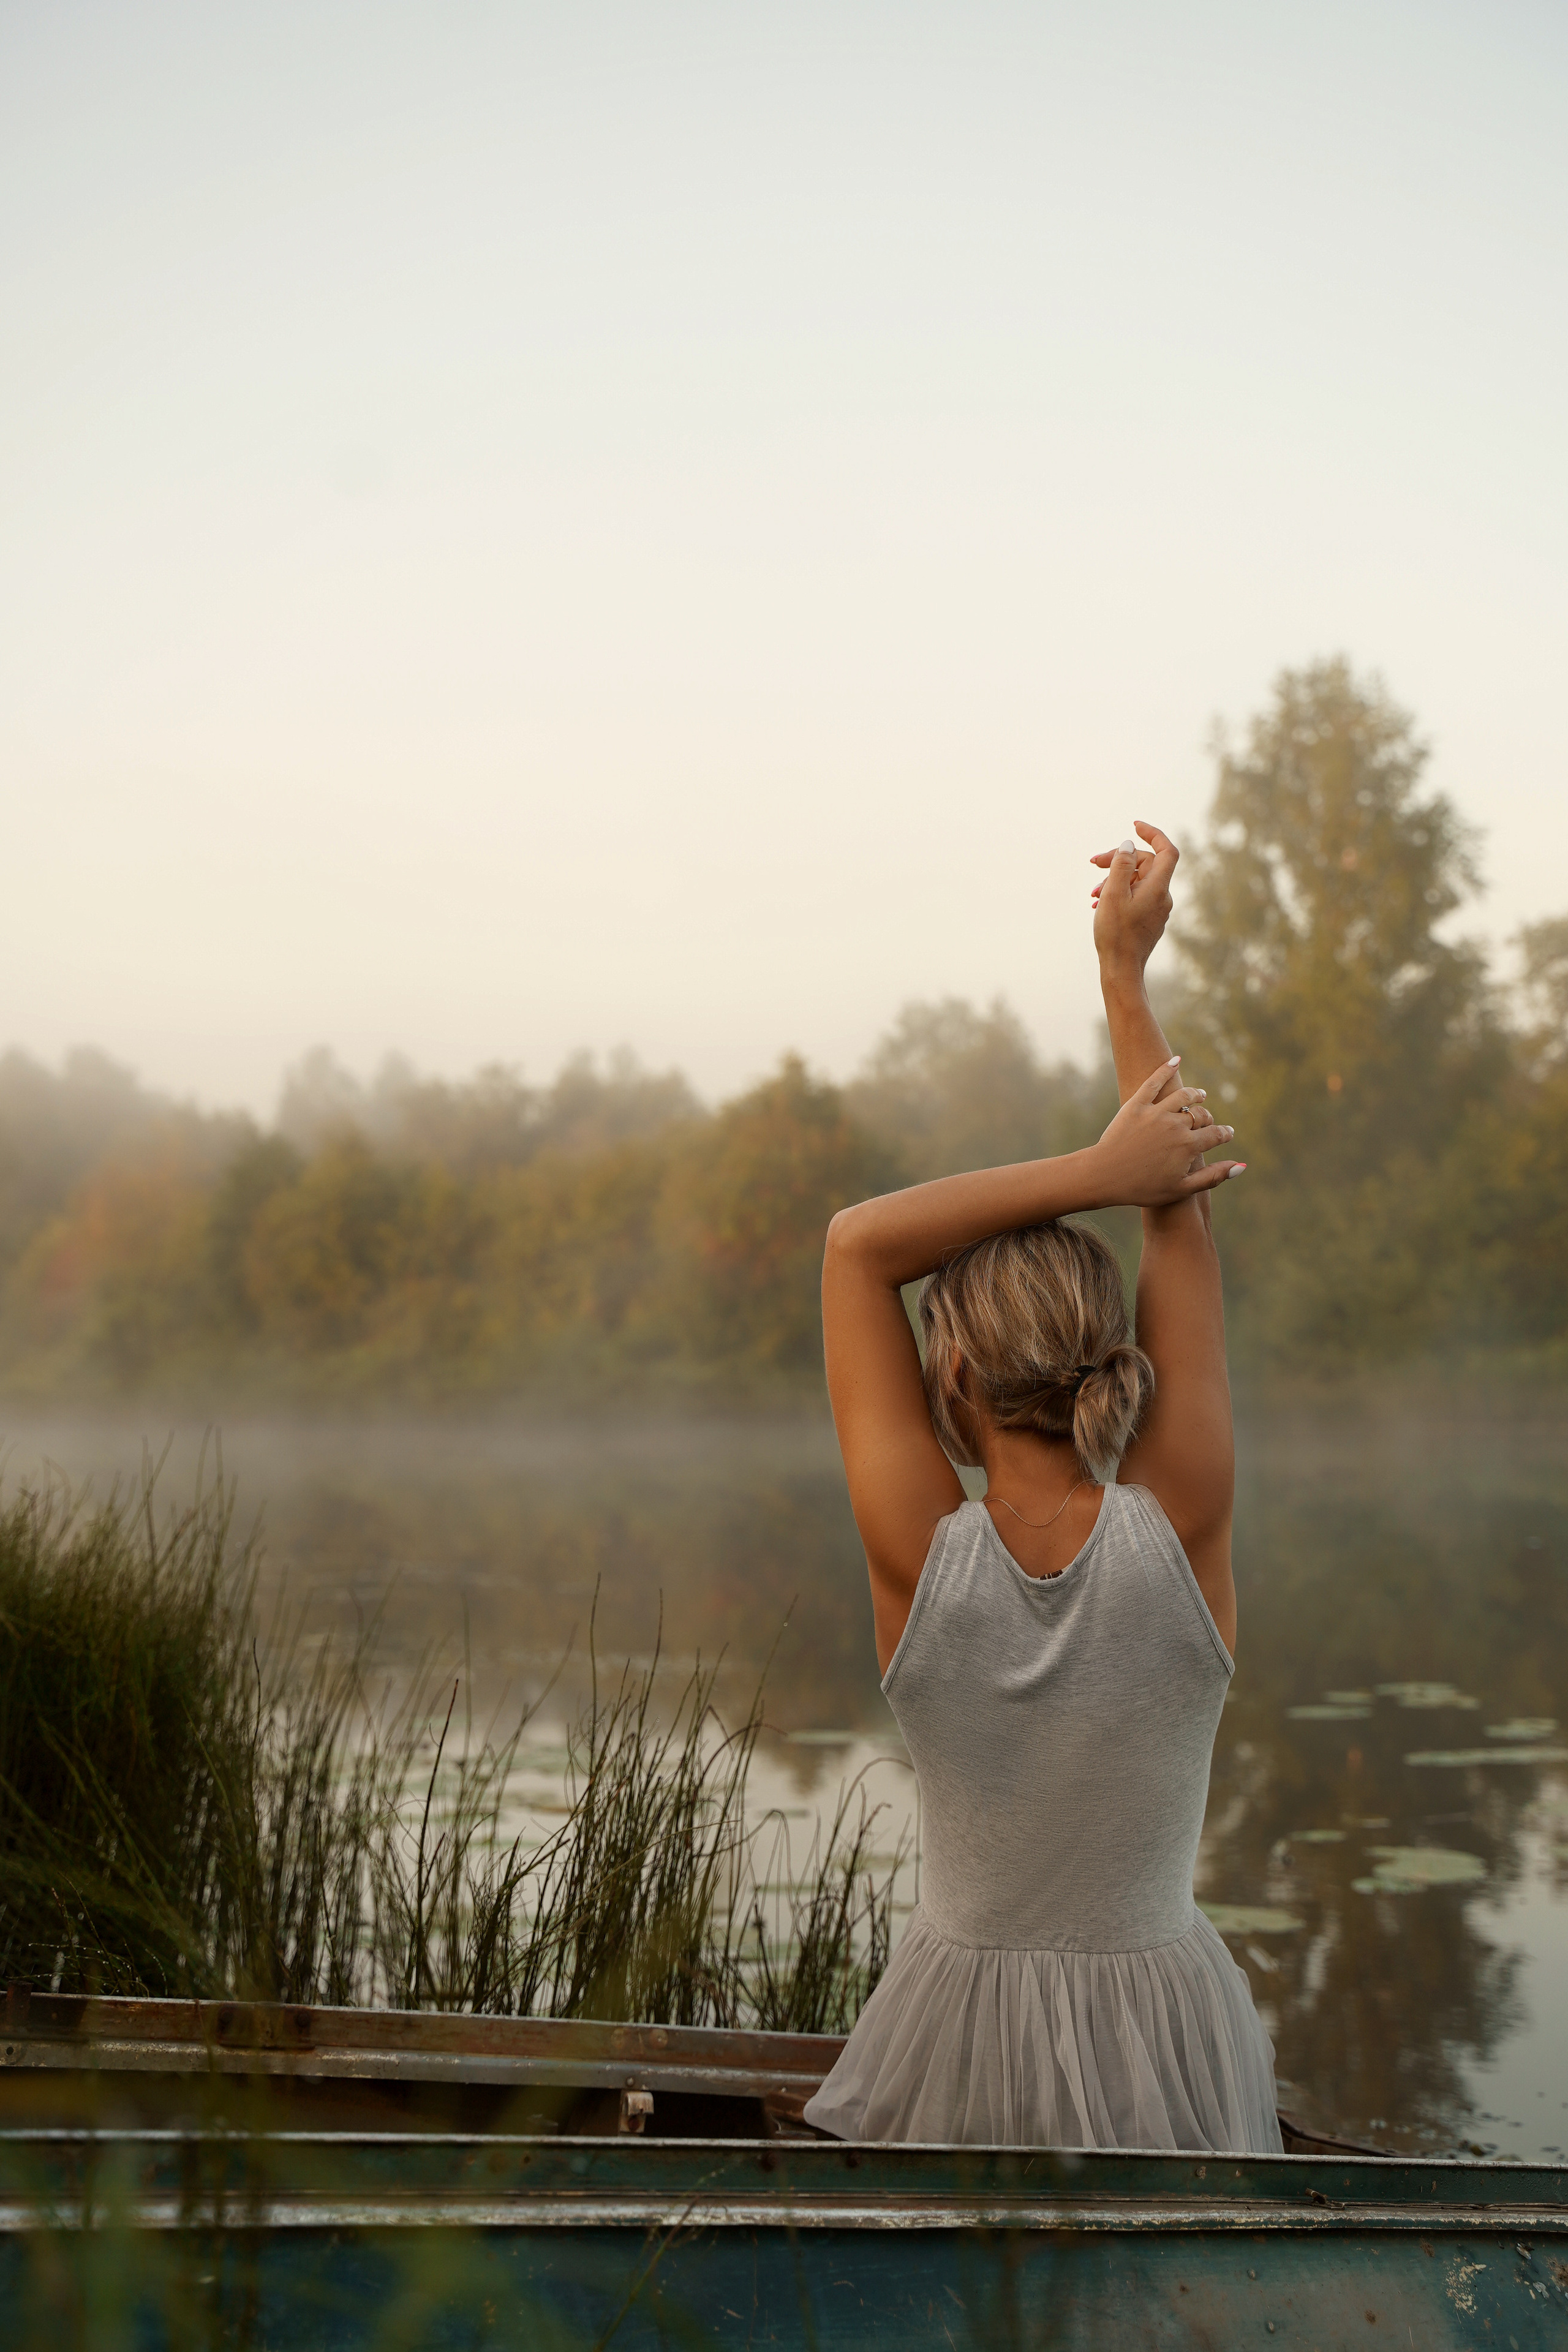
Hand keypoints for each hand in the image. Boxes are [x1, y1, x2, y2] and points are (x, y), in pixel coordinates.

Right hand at [1090, 820, 1177, 974]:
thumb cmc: (1115, 934)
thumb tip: (1128, 845)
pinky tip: (1100, 904)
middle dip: (1119, 860)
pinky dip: (1118, 894)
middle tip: (1094, 863)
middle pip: (1145, 864)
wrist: (1121, 970)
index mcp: (1158, 888)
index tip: (1135, 825)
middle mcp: (1162, 897)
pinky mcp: (1148, 920)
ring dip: (1114, 880)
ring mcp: (1156, 909)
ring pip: (1137, 881)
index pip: (1166, 850)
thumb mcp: (1114, 894)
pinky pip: (1135, 897)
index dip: (1153, 834)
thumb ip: (1121, 866)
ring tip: (1093, 894)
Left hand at [1091, 1058, 1241, 1206]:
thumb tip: (1241, 1165)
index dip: (1225, 1134)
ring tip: (1200, 1095)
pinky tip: (1176, 1060)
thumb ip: (1213, 1176)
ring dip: (1195, 1094)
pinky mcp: (1136, 1104)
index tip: (1228, 1133)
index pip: (1216, 1135)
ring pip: (1183, 1096)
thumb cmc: (1142, 1188)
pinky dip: (1166, 1069)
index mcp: (1188, 1146)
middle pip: (1201, 1115)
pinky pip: (1154, 1081)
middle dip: (1208, 1119)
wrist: (1103, 1177)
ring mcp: (1156, 1113)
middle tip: (1208, 1121)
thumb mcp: (1181, 1189)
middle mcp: (1175, 1125)